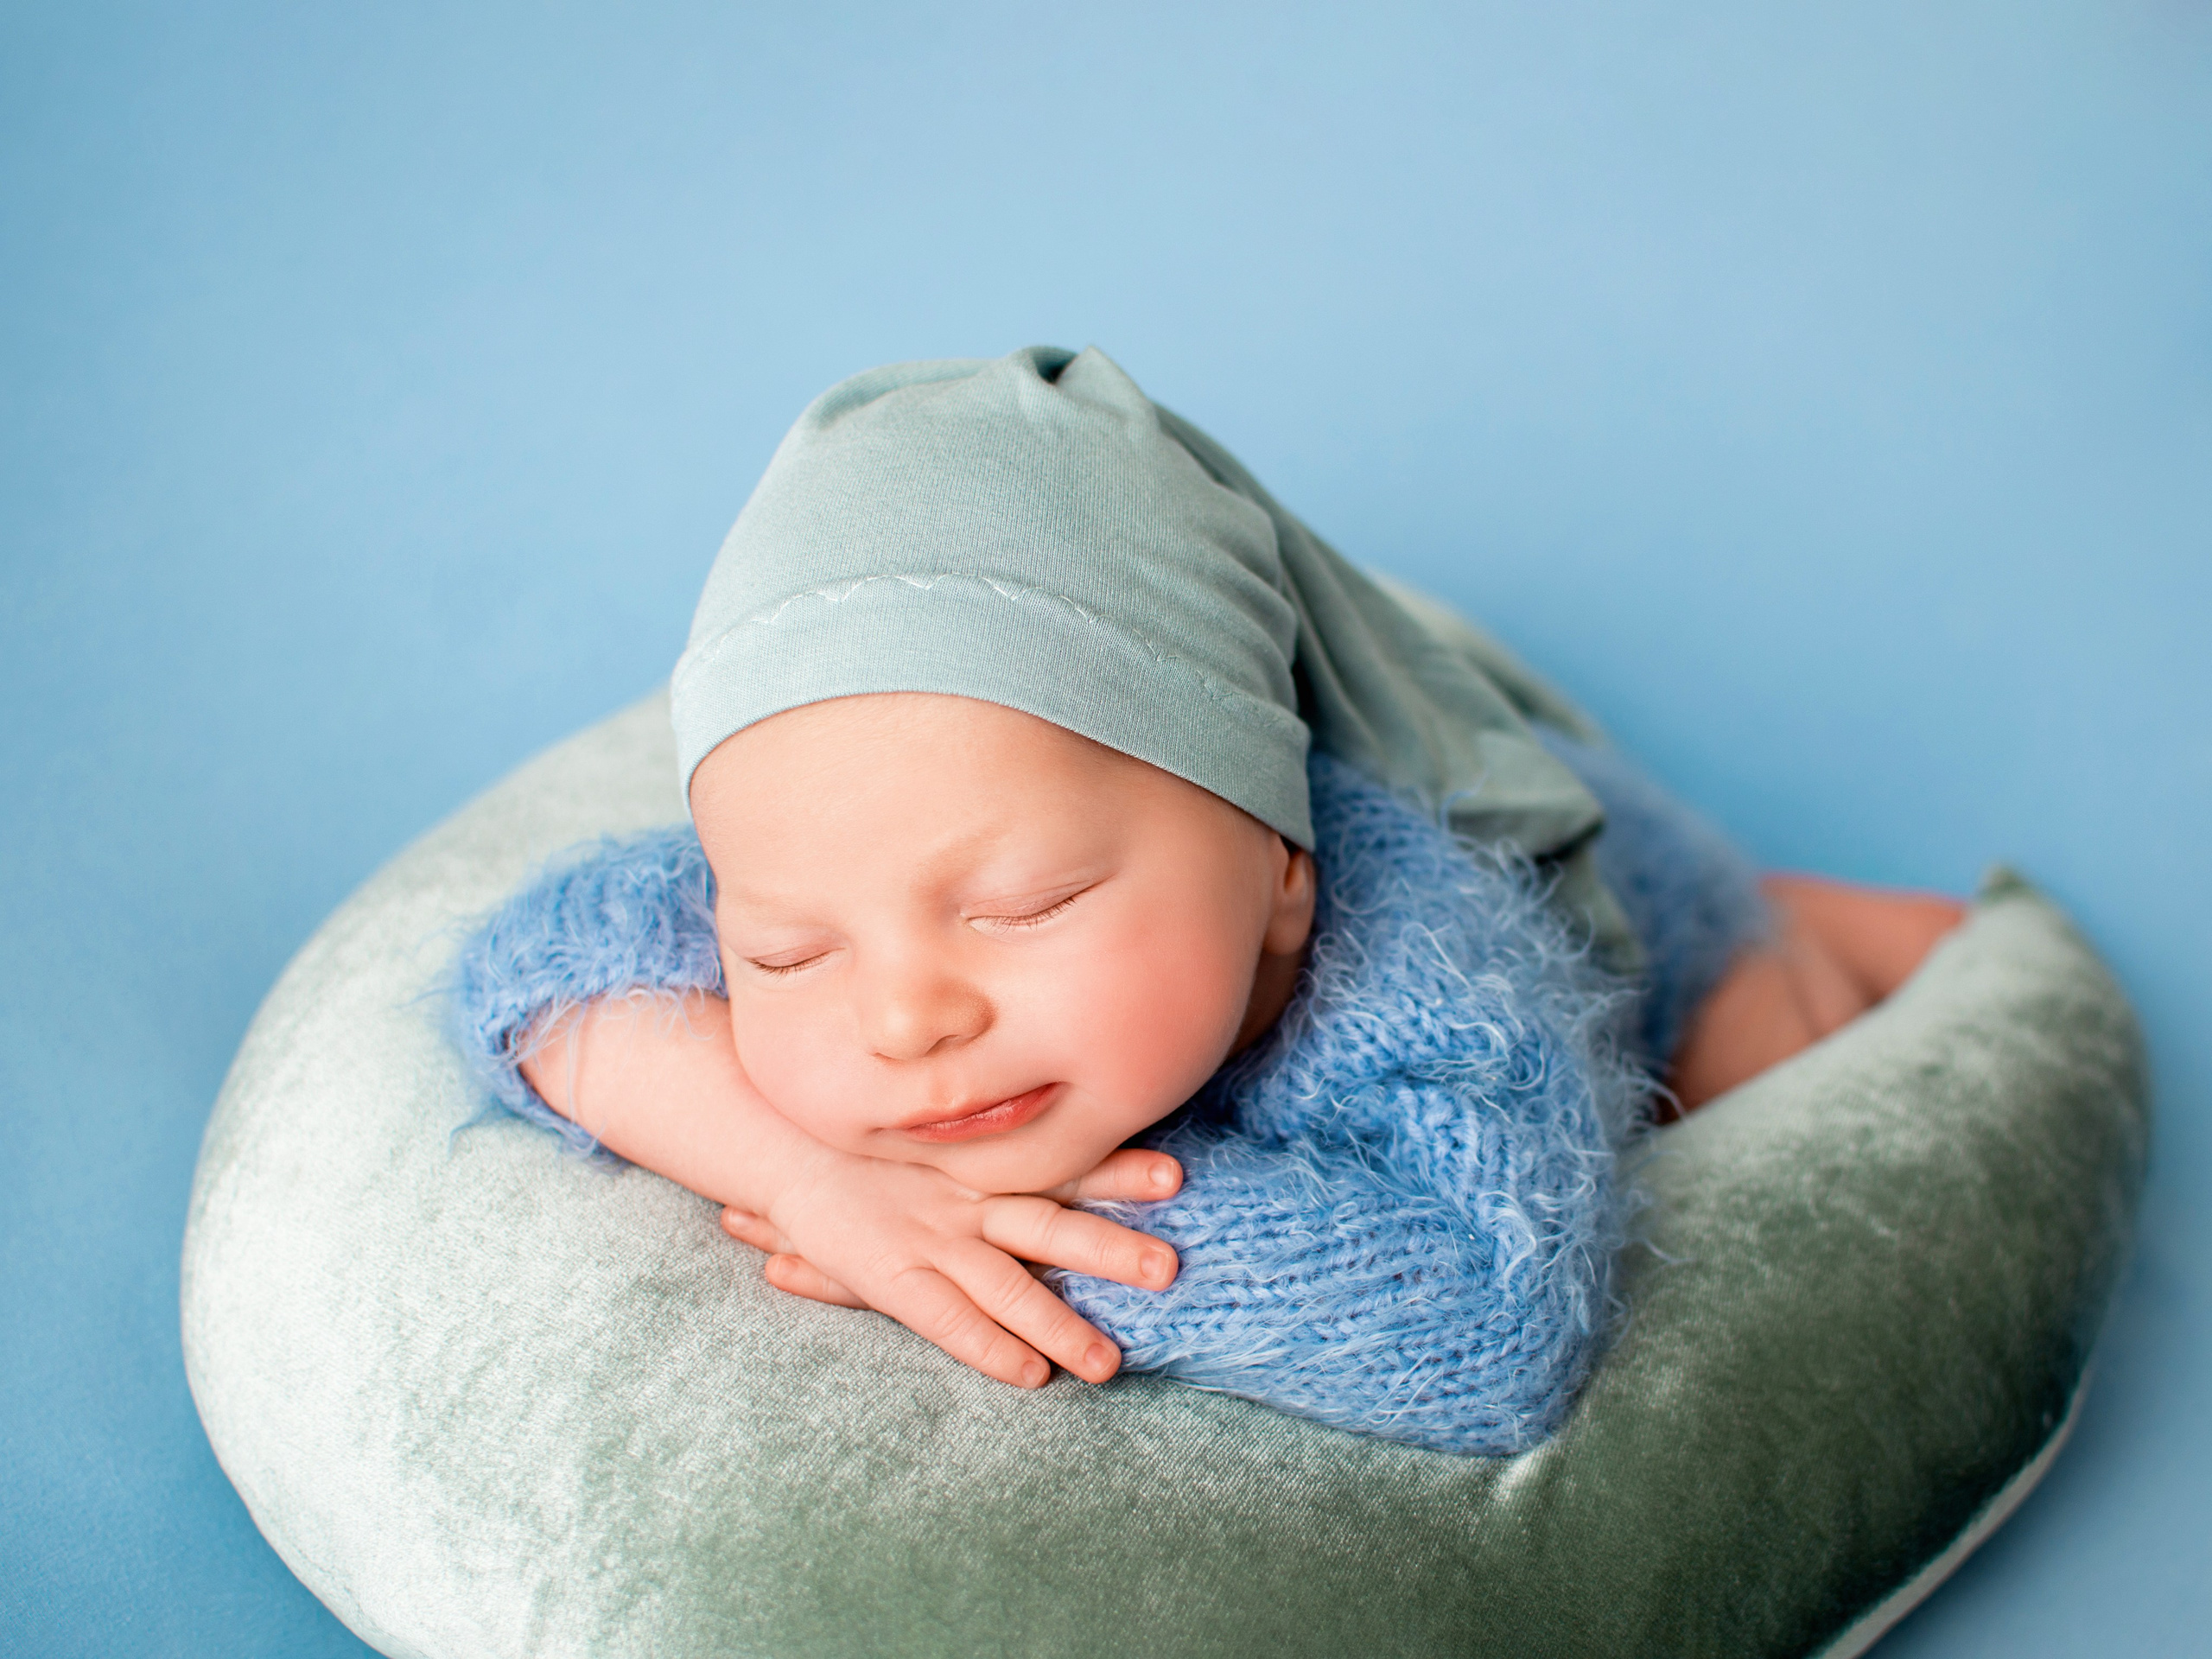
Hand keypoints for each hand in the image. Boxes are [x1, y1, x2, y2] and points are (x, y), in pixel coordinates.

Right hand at [717, 1147, 1181, 1388]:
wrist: (778, 1140)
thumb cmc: (872, 1136)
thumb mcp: (938, 1124)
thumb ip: (995, 1132)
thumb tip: (1065, 1122)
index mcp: (985, 1160)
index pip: (1064, 1161)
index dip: (1118, 1168)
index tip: (1177, 1174)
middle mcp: (966, 1196)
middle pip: (1051, 1223)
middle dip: (1111, 1248)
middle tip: (1171, 1270)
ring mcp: (929, 1237)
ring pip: (1007, 1285)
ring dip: (1059, 1323)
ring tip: (1109, 1365)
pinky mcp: (890, 1276)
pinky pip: (948, 1320)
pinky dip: (989, 1347)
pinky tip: (1029, 1375)